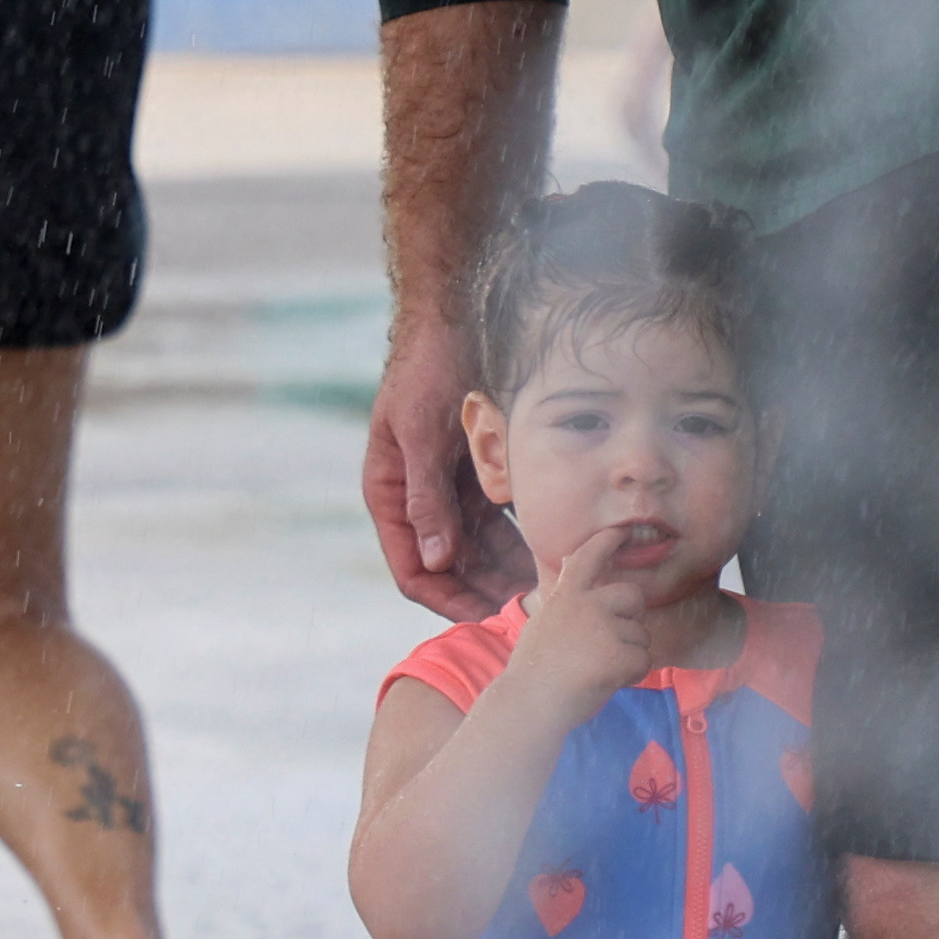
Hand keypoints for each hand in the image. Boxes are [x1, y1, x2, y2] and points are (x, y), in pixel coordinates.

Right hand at [364, 318, 528, 618]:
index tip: (485, 619)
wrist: (450, 319)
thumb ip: (426, 495)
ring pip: (475, 547)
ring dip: (503, 569)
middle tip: (527, 609)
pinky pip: (494, 518)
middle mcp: (416, 498)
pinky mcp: (473, 473)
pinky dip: (515, 535)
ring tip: (543, 585)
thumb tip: (434, 559)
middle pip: (448, 566)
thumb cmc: (426, 370)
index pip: (413, 569)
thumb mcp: (421, 432)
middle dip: (483, 591)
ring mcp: (446, 488)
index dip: (446, 600)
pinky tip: (547, 546)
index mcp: (391, 493)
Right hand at [513, 515, 679, 698]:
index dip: (609, 541)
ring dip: (628, 654)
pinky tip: (608, 682)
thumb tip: (577, 574)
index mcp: (566, 595)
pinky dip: (632, 675)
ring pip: (640, 635)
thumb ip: (567, 602)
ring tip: (598, 671)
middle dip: (633, 617)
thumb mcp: (545, 622)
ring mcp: (605, 628)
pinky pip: (644, 661)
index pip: (589, 557)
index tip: (623, 531)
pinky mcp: (619, 655)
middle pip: (633, 596)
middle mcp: (588, 604)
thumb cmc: (535, 671)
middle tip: (614, 640)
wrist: (530, 702)